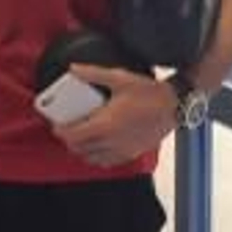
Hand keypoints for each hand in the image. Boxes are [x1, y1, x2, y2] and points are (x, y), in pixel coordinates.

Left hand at [53, 64, 174, 167]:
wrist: (174, 106)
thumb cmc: (149, 93)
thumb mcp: (119, 78)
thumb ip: (93, 74)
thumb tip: (73, 69)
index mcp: (105, 124)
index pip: (73, 136)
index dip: (60, 132)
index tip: (57, 125)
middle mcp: (111, 141)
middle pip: (79, 149)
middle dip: (69, 141)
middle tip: (68, 129)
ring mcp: (122, 150)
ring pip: (91, 159)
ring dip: (82, 150)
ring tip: (82, 137)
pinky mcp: (131, 153)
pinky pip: (107, 162)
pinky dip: (97, 157)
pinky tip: (99, 146)